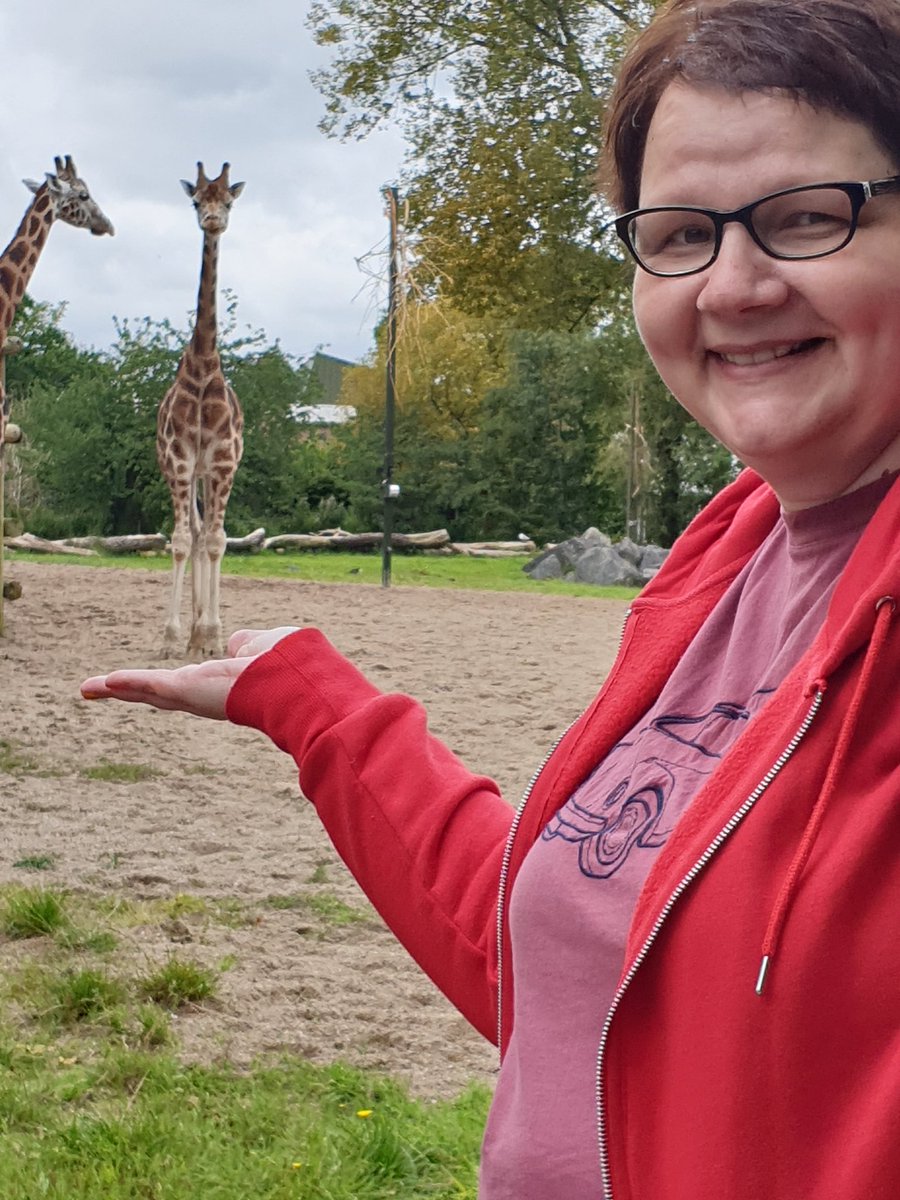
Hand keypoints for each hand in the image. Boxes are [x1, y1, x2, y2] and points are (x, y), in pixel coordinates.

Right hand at [80, 626, 299, 719]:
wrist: (296, 683)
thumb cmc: (289, 665)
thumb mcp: (265, 645)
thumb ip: (248, 643)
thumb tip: (237, 642)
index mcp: (223, 685)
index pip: (190, 685)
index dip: (169, 684)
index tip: (152, 688)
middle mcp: (205, 695)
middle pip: (158, 693)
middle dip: (130, 691)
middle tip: (100, 690)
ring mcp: (193, 695)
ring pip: (148, 691)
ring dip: (118, 688)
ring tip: (91, 687)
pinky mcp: (185, 690)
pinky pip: (148, 684)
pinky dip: (125, 683)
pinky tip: (98, 684)